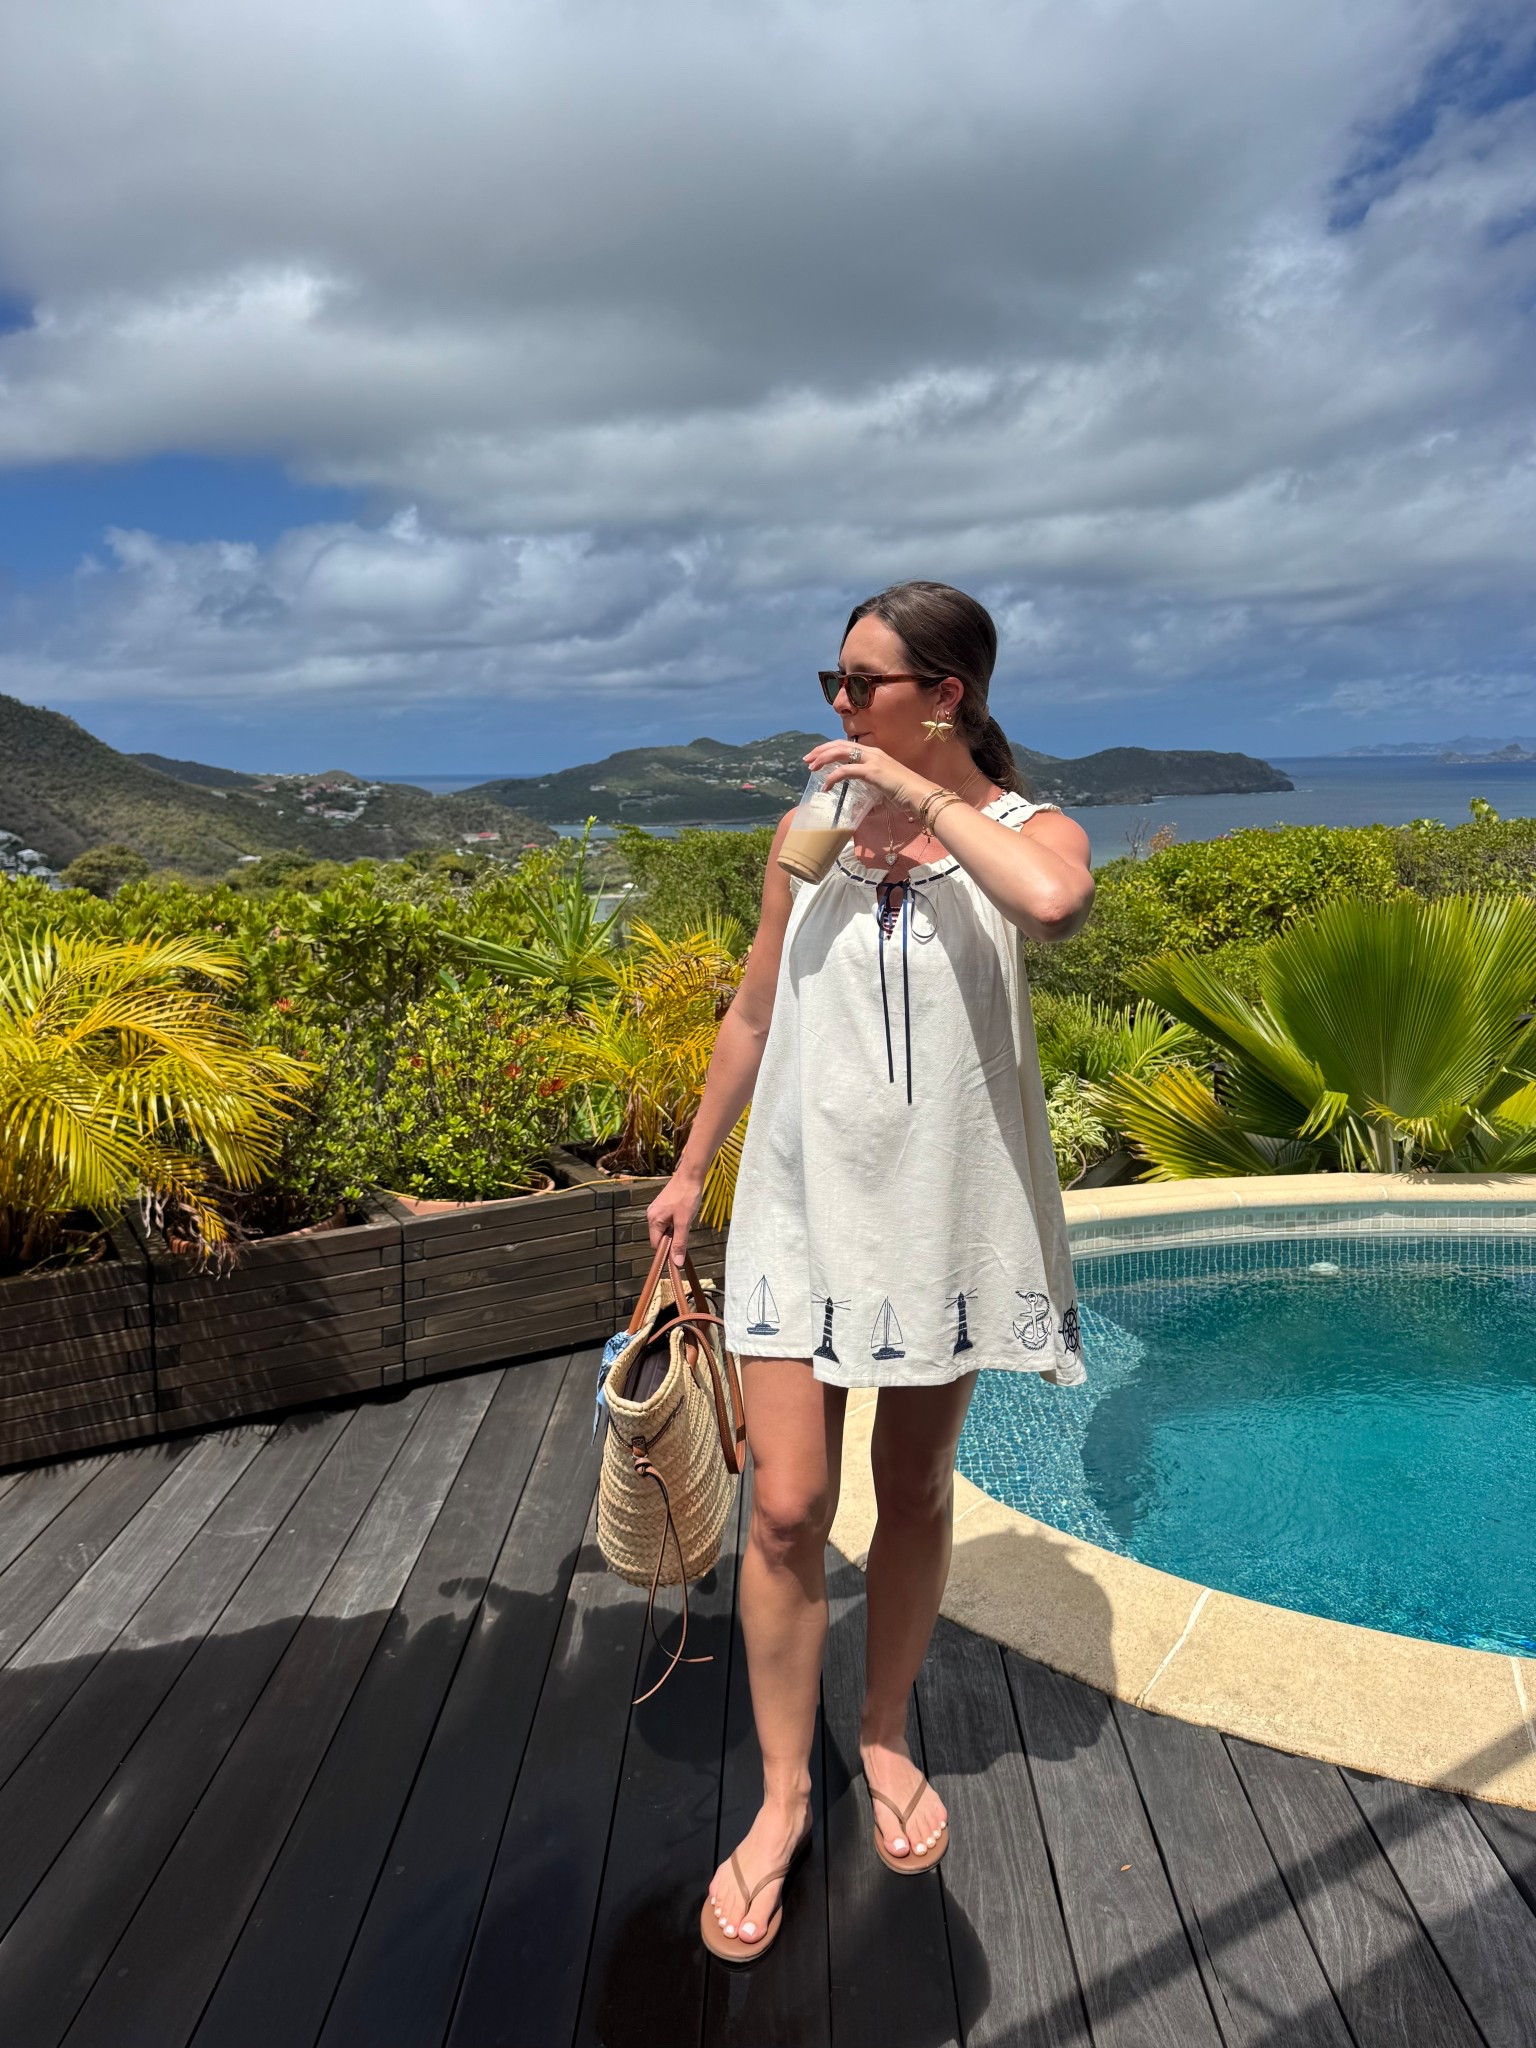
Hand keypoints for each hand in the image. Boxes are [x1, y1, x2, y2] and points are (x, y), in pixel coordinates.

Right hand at [647, 1168, 702, 1265]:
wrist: (690, 1175)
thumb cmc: (687, 1196)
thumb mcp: (684, 1222)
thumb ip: (679, 1243)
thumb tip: (676, 1262)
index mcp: (653, 1220)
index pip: (656, 1245)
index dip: (667, 1250)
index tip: (679, 1251)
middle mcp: (651, 1215)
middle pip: (660, 1237)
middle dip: (673, 1238)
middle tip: (685, 1229)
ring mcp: (657, 1209)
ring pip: (665, 1229)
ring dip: (676, 1229)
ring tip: (686, 1219)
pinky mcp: (663, 1205)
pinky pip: (668, 1220)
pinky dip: (676, 1222)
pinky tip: (685, 1214)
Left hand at [802, 737, 929, 812]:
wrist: (919, 794)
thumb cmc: (906, 795)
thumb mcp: (884, 790)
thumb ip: (871, 794)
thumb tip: (861, 808)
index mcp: (874, 754)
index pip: (847, 745)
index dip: (829, 749)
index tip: (817, 757)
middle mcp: (872, 752)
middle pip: (839, 745)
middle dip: (821, 750)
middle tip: (807, 760)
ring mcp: (872, 760)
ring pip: (840, 753)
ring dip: (823, 759)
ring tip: (811, 768)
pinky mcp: (871, 771)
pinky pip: (845, 771)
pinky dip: (832, 778)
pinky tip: (825, 786)